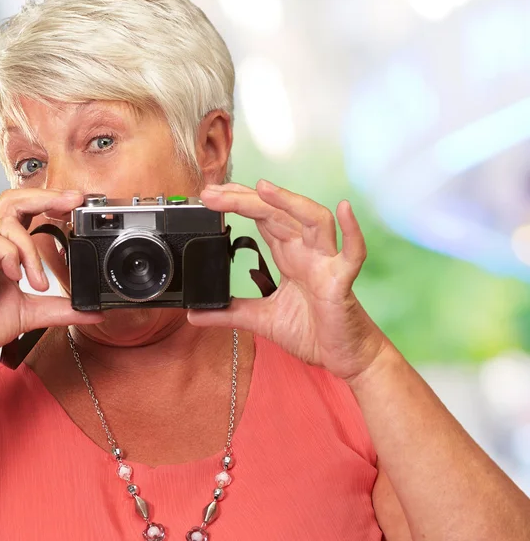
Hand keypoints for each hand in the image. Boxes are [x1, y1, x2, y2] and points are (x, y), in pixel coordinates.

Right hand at [0, 189, 103, 376]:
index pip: (26, 211)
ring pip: (5, 218)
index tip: (77, 201)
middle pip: (13, 199)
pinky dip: (10, 255)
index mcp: (4, 248)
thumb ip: (63, 308)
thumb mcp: (34, 313)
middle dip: (46, 196)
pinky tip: (16, 278)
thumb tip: (95, 312)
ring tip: (38, 281)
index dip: (51, 201)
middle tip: (72, 202)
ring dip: (31, 247)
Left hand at [188, 180, 388, 380]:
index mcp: (289, 255)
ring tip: (262, 189)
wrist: (343, 357)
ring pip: (313, 220)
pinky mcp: (342, 281)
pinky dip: (351, 231)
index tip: (210, 195)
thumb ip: (229, 313)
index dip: (238, 202)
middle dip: (247, 199)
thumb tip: (193, 313)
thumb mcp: (260, 320)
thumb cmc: (311, 331)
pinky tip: (343, 209)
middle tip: (213, 192)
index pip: (262, 218)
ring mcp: (326, 263)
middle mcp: (306, 251)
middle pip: (278, 213)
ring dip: (289, 203)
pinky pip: (352, 253)